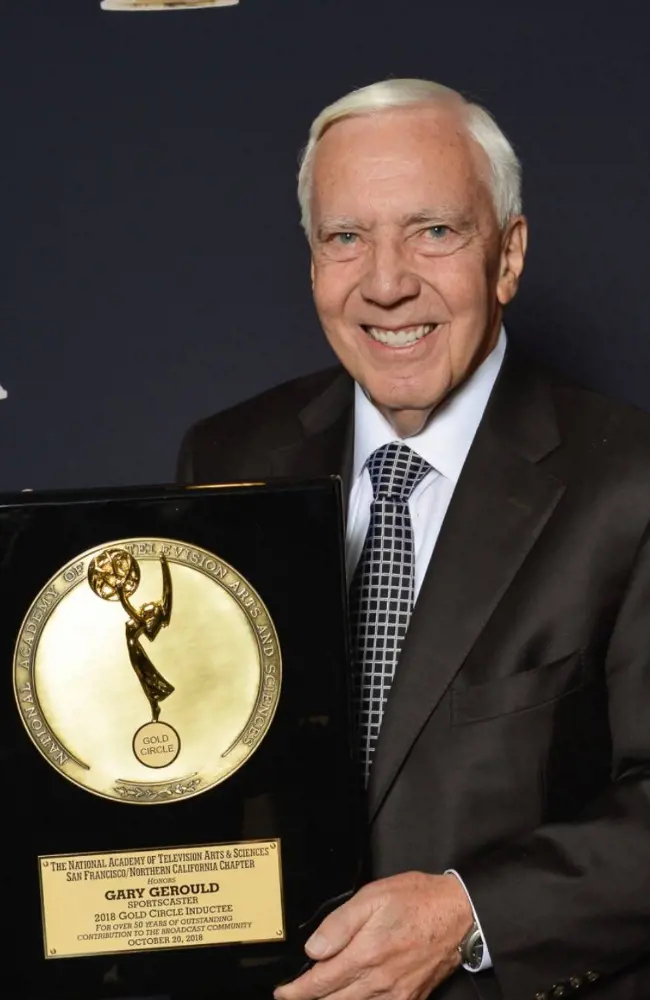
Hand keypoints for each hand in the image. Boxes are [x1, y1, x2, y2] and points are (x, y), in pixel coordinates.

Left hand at [274, 872, 472, 999]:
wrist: (458, 914)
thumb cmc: (416, 900)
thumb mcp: (372, 897)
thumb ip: (339, 924)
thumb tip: (313, 949)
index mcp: (366, 954)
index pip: (321, 981)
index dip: (297, 990)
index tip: (282, 992)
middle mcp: (379, 981)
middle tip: (293, 996)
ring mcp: (396, 994)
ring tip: (318, 998)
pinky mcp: (410, 998)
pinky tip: (352, 999)